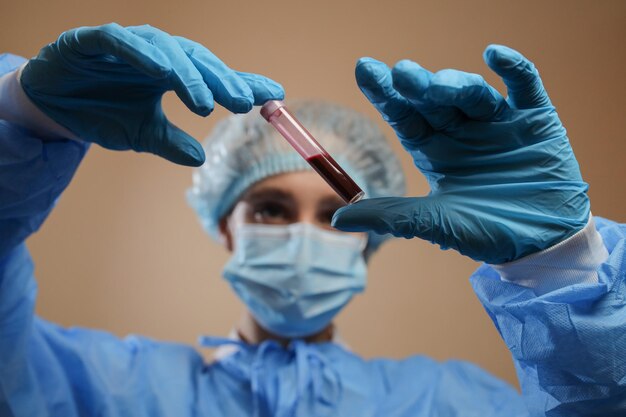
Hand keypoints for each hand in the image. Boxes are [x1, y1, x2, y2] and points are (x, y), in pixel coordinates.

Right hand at [20, 23, 283, 165]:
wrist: (50, 104)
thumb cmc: (100, 113)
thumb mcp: (138, 134)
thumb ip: (169, 142)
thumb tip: (199, 157)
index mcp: (172, 75)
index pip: (213, 77)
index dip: (243, 84)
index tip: (274, 95)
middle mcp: (157, 56)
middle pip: (198, 62)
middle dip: (221, 82)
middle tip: (244, 102)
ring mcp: (128, 45)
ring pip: (167, 51)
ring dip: (187, 74)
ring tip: (205, 102)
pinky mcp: (95, 39)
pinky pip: (123, 42)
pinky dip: (143, 55)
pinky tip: (162, 73)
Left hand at [332, 45, 588, 263]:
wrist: (540, 245)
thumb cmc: (484, 232)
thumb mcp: (432, 223)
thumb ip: (388, 215)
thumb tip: (336, 218)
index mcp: (434, 149)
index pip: (404, 114)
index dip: (386, 93)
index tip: (365, 69)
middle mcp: (462, 131)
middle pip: (434, 99)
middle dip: (417, 85)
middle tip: (403, 75)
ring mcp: (498, 124)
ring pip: (472, 92)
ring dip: (455, 84)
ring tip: (439, 87)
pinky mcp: (536, 121)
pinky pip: (526, 86)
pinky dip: (513, 68)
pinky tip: (495, 55)